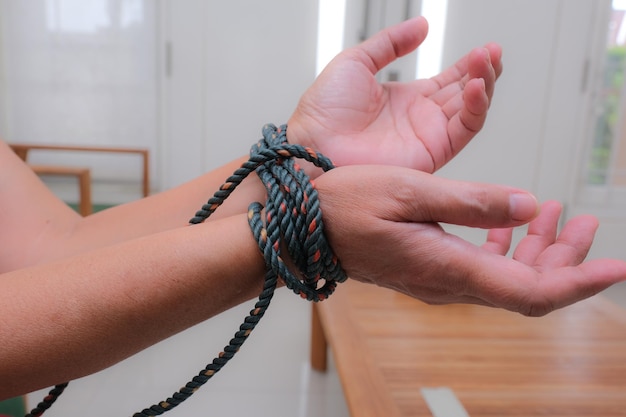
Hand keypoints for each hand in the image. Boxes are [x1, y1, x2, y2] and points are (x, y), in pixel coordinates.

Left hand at [288, 17, 502, 172]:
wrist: (313, 144)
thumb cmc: (323, 111)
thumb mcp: (357, 61)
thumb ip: (391, 43)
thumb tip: (422, 25)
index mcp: (405, 99)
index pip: (449, 80)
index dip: (468, 65)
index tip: (484, 47)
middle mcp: (420, 119)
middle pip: (465, 94)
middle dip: (483, 71)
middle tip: (491, 52)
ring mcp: (427, 136)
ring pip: (471, 110)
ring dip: (484, 84)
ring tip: (485, 61)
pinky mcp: (431, 152)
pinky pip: (464, 130)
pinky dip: (477, 107)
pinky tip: (476, 85)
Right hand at [315, 165, 625, 315]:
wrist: (305, 229)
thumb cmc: (346, 207)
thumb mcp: (408, 191)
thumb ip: (472, 202)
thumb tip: (528, 206)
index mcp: (448, 268)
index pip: (531, 293)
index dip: (579, 282)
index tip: (618, 267)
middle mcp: (449, 284)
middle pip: (526, 287)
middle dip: (566, 259)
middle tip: (586, 219)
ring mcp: (439, 280)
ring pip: (507, 279)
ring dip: (539, 251)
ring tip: (560, 214)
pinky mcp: (430, 268)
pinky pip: (482, 269)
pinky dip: (507, 248)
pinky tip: (511, 224)